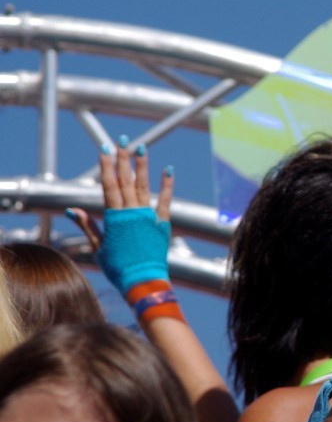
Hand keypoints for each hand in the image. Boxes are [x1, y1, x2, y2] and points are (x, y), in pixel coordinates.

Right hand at [67, 137, 174, 295]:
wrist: (142, 280)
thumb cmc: (118, 266)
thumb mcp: (99, 246)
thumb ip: (89, 225)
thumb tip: (73, 209)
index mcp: (114, 217)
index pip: (109, 186)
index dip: (106, 166)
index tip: (104, 149)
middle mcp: (131, 212)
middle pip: (126, 181)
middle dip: (123, 160)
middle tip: (122, 141)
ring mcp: (148, 216)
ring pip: (144, 186)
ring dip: (142, 167)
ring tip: (142, 148)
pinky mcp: (162, 222)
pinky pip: (165, 200)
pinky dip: (167, 185)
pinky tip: (168, 169)